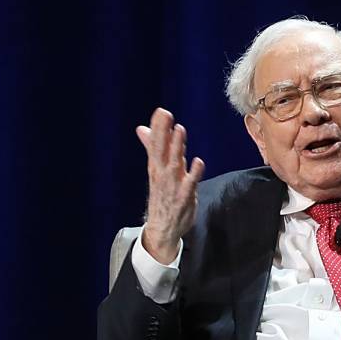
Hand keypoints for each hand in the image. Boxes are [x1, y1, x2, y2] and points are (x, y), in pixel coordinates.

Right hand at [135, 107, 205, 264]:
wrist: (162, 228)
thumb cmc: (162, 196)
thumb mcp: (156, 170)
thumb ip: (152, 147)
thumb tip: (142, 129)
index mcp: (156, 167)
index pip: (155, 144)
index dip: (158, 128)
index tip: (160, 111)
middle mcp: (162, 174)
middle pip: (161, 150)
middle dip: (163, 133)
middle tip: (166, 115)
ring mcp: (172, 185)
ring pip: (174, 163)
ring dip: (176, 147)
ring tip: (179, 130)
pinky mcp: (183, 197)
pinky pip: (189, 183)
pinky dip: (193, 173)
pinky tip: (198, 161)